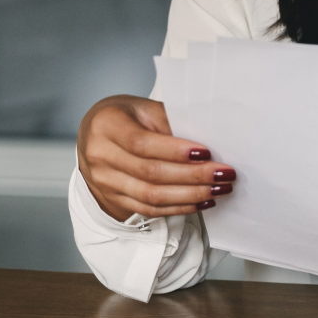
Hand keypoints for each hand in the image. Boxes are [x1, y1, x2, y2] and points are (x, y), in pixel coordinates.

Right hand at [77, 95, 235, 222]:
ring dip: (191, 195)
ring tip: (219, 189)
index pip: (141, 143)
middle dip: (193, 176)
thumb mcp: (142, 109)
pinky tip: (201, 201)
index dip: (174, 151)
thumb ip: (169, 122)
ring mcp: (105, 181)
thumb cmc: (124, 117)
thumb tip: (208, 139)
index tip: (205, 153)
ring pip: (152, 196)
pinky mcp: (114, 200)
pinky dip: (179, 207)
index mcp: (106, 125)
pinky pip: (150, 209)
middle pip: (150, 173)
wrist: (94, 136)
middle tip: (224, 173)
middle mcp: (100, 155)